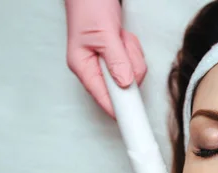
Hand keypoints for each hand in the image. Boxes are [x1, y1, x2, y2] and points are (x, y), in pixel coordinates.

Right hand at [65, 0, 146, 117]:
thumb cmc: (89, 6)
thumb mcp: (104, 34)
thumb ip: (116, 60)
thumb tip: (124, 83)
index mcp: (83, 66)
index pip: (102, 97)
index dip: (118, 108)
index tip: (131, 117)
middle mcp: (94, 68)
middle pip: (123, 85)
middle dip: (130, 65)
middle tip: (122, 46)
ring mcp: (107, 63)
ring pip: (132, 73)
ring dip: (132, 54)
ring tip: (120, 37)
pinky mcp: (117, 56)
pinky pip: (134, 61)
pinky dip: (133, 49)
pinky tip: (123, 36)